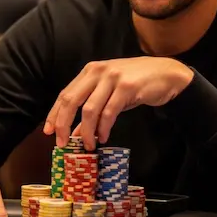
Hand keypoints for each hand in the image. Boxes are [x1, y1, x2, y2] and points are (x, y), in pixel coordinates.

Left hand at [43, 57, 194, 149]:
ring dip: (87, 131)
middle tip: (62, 143)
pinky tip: (103, 137)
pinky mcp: (127, 87)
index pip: (65, 94)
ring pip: (90, 109)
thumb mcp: (110, 94)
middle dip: (63, 124)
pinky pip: (109, 112)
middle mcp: (98, 71)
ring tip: (89, 145)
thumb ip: (92, 109)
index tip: (48, 132)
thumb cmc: (136, 84)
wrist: (167, 75)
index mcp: (90, 71)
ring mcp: (112, 77)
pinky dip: (104, 128)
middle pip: (71, 100)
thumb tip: (75, 132)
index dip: (55, 114)